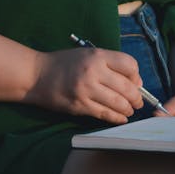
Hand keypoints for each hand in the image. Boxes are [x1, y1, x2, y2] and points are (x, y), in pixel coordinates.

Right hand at [27, 48, 143, 123]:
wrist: (36, 75)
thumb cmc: (64, 64)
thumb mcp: (87, 55)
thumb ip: (110, 64)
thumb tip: (135, 82)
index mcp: (97, 56)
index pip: (129, 65)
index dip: (136, 76)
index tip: (135, 83)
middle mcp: (93, 71)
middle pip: (127, 87)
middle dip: (136, 97)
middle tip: (138, 102)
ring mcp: (86, 90)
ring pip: (119, 103)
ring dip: (128, 109)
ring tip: (129, 110)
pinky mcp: (80, 105)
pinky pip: (105, 114)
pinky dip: (117, 118)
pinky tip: (121, 118)